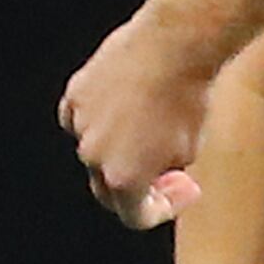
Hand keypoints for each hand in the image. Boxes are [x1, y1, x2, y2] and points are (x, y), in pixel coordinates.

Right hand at [59, 16, 211, 227]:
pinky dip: (102, 121)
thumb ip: (163, 172)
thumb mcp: (189, 149)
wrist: (172, 47)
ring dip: (121, 149)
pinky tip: (127, 108)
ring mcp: (79, 125)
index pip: (134, 216)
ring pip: (97, 150)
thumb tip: (150, 173)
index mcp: (124, 178)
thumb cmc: (189, 100)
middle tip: (169, 173)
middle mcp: (93, 156)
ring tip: (154, 126)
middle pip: (109, 188)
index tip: (183, 190)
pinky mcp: (74, 96)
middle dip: (138, 187)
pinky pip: (83, 120)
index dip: (162, 210)